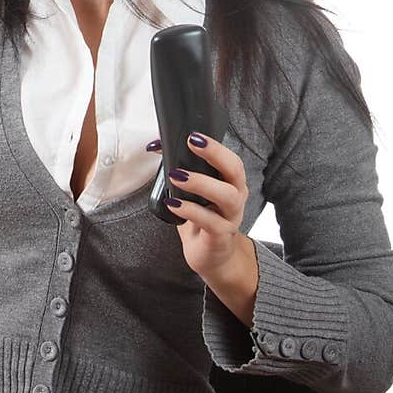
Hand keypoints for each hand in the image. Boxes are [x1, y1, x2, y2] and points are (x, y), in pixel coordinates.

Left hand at [147, 132, 250, 282]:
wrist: (211, 256)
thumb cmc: (201, 219)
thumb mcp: (189, 192)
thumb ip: (178, 169)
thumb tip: (156, 144)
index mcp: (230, 182)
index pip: (230, 158)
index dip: (215, 146)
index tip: (193, 136)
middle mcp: (236, 196)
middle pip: (235, 170)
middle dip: (215, 154)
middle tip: (191, 144)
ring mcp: (231, 217)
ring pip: (227, 196)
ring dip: (201, 183)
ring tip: (177, 177)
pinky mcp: (221, 236)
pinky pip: (211, 221)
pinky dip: (191, 210)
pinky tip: (174, 204)